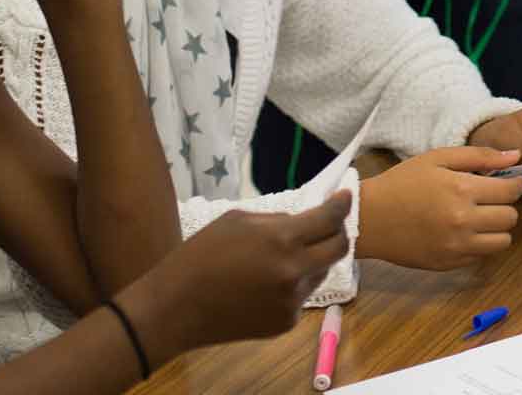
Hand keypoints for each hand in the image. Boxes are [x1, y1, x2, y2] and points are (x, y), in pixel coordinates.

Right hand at [126, 189, 352, 351]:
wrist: (176, 307)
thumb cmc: (200, 256)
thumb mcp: (238, 220)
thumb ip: (276, 220)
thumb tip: (302, 221)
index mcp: (281, 240)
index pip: (330, 218)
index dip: (342, 205)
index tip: (345, 197)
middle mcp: (294, 271)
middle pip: (340, 248)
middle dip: (338, 232)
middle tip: (327, 226)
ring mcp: (291, 300)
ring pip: (319, 272)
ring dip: (312, 260)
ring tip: (281, 258)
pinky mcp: (285, 322)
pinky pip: (300, 296)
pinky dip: (291, 286)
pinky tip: (264, 284)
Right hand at [356, 147, 521, 269]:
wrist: (369, 219)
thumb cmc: (403, 182)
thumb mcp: (438, 158)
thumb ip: (480, 156)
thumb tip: (516, 157)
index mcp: (462, 190)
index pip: (511, 191)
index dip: (517, 185)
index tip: (515, 182)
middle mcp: (464, 222)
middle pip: (510, 218)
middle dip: (507, 206)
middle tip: (493, 199)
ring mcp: (456, 247)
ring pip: (502, 242)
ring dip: (498, 228)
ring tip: (482, 217)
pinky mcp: (449, 264)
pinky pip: (481, 256)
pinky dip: (479, 244)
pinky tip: (464, 231)